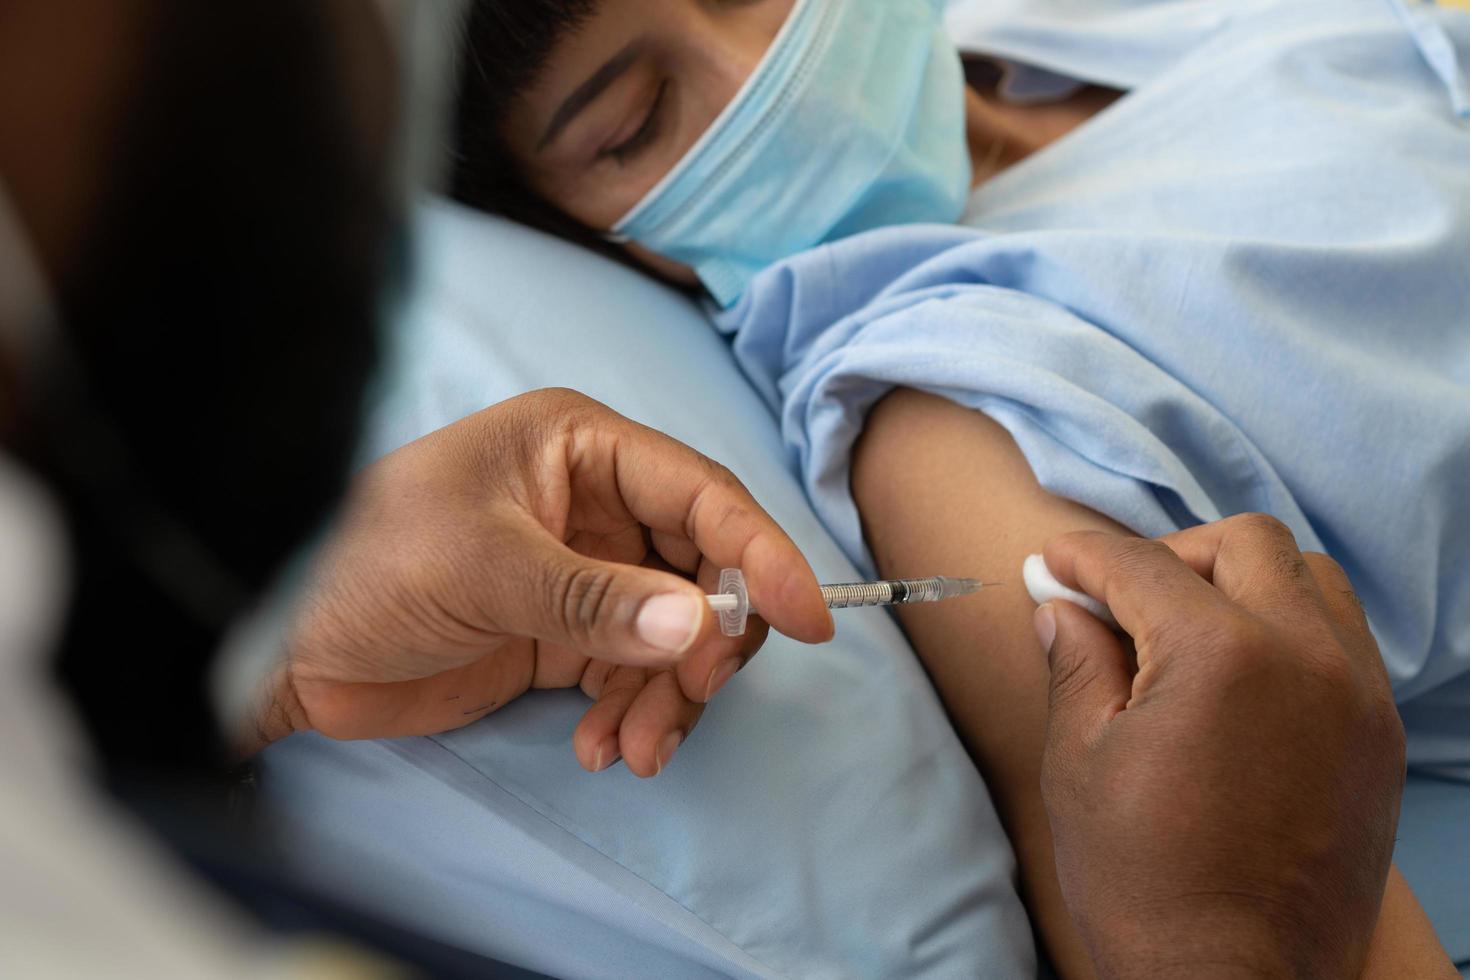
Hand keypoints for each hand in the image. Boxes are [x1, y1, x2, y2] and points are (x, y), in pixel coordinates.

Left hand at [248, 388, 832, 774]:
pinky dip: (637, 715)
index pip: (702, 493)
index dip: (763, 552)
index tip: (809, 619)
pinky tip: (601, 747)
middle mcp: (597, 502)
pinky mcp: (568, 636)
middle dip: (710, 642)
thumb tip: (700, 623)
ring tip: (631, 748)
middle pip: (706, 569)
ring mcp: (587, 572)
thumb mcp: (481, 569)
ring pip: (680, 632)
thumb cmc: (364, 564)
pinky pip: (639, 676)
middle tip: (687, 698)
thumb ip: (593, 598)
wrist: (280, 644)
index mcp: (581, 445)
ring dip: (673, 695)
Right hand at [1035, 515, 1405, 978]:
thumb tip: (1062, 607)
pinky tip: (1243, 672)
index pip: (1143, 566)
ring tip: (1189, 627)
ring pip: (1310, 579)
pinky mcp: (1380, 736)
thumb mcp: (1080, 762)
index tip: (1054, 562)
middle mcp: (1306, 657)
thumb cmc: (1144, 882)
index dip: (1084, 557)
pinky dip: (1292, 627)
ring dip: (1244, 581)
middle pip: (1244, 545)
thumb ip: (1077, 663)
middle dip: (1171, 553)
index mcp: (1219, 656)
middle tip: (1122, 594)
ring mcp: (1357, 696)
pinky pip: (1344, 640)